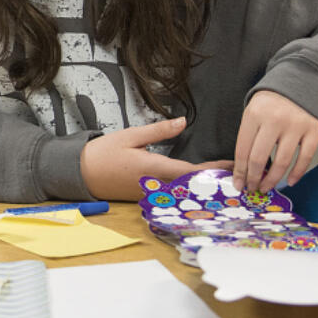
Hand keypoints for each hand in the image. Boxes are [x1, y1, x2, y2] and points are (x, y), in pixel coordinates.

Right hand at [80, 117, 233, 200]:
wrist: (79, 174)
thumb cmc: (102, 153)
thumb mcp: (131, 136)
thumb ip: (159, 130)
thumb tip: (184, 122)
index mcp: (154, 168)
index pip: (191, 172)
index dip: (214, 171)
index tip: (232, 165)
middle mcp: (155, 185)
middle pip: (192, 187)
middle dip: (214, 182)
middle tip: (238, 175)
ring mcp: (151, 194)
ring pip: (183, 193)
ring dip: (203, 187)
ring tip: (224, 181)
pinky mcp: (145, 196)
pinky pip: (171, 194)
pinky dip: (187, 190)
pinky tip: (198, 186)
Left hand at [234, 90, 317, 192]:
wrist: (298, 84)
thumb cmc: (271, 103)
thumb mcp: (253, 112)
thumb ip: (248, 137)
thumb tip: (243, 170)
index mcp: (254, 114)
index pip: (243, 150)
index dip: (240, 171)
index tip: (239, 184)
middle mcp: (274, 119)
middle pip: (259, 158)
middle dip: (254, 178)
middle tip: (252, 188)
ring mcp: (295, 125)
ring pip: (282, 161)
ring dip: (273, 179)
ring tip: (266, 187)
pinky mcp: (314, 130)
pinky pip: (305, 158)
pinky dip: (297, 173)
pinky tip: (289, 181)